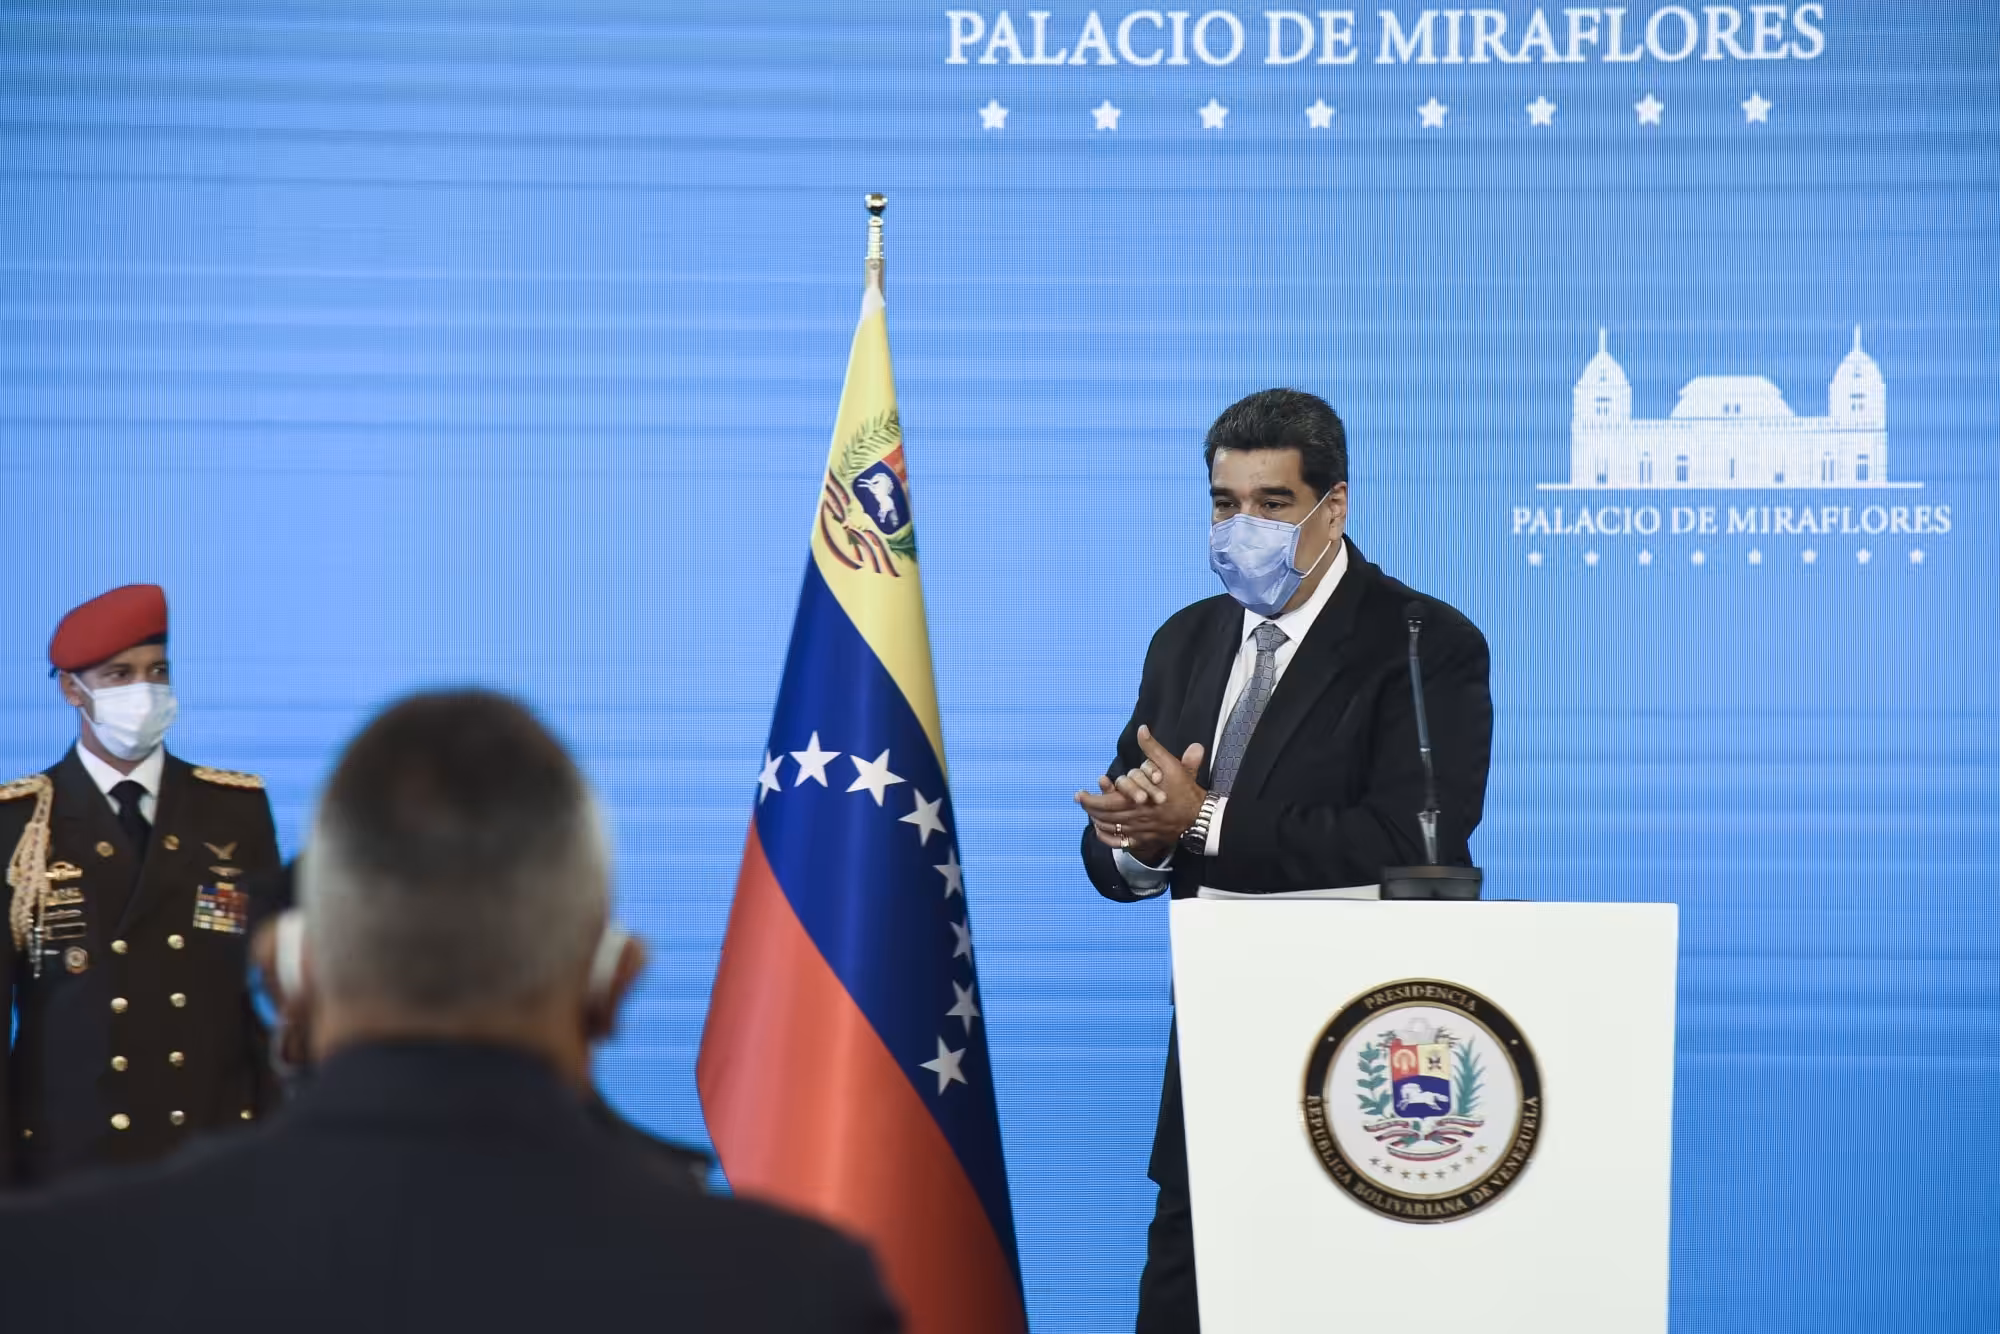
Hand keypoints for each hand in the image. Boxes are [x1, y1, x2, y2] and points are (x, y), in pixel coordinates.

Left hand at [1075, 726, 1206, 862]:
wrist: (1200, 816)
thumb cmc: (1185, 791)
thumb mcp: (1170, 765)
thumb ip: (1153, 748)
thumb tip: (1142, 729)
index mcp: (1138, 801)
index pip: (1105, 803)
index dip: (1090, 800)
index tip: (1079, 794)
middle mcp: (1135, 818)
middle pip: (1104, 817)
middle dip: (1089, 808)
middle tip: (1080, 800)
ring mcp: (1140, 831)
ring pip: (1111, 828)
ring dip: (1096, 820)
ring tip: (1089, 811)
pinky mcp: (1145, 840)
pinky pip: (1120, 843)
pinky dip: (1107, 837)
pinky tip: (1101, 830)